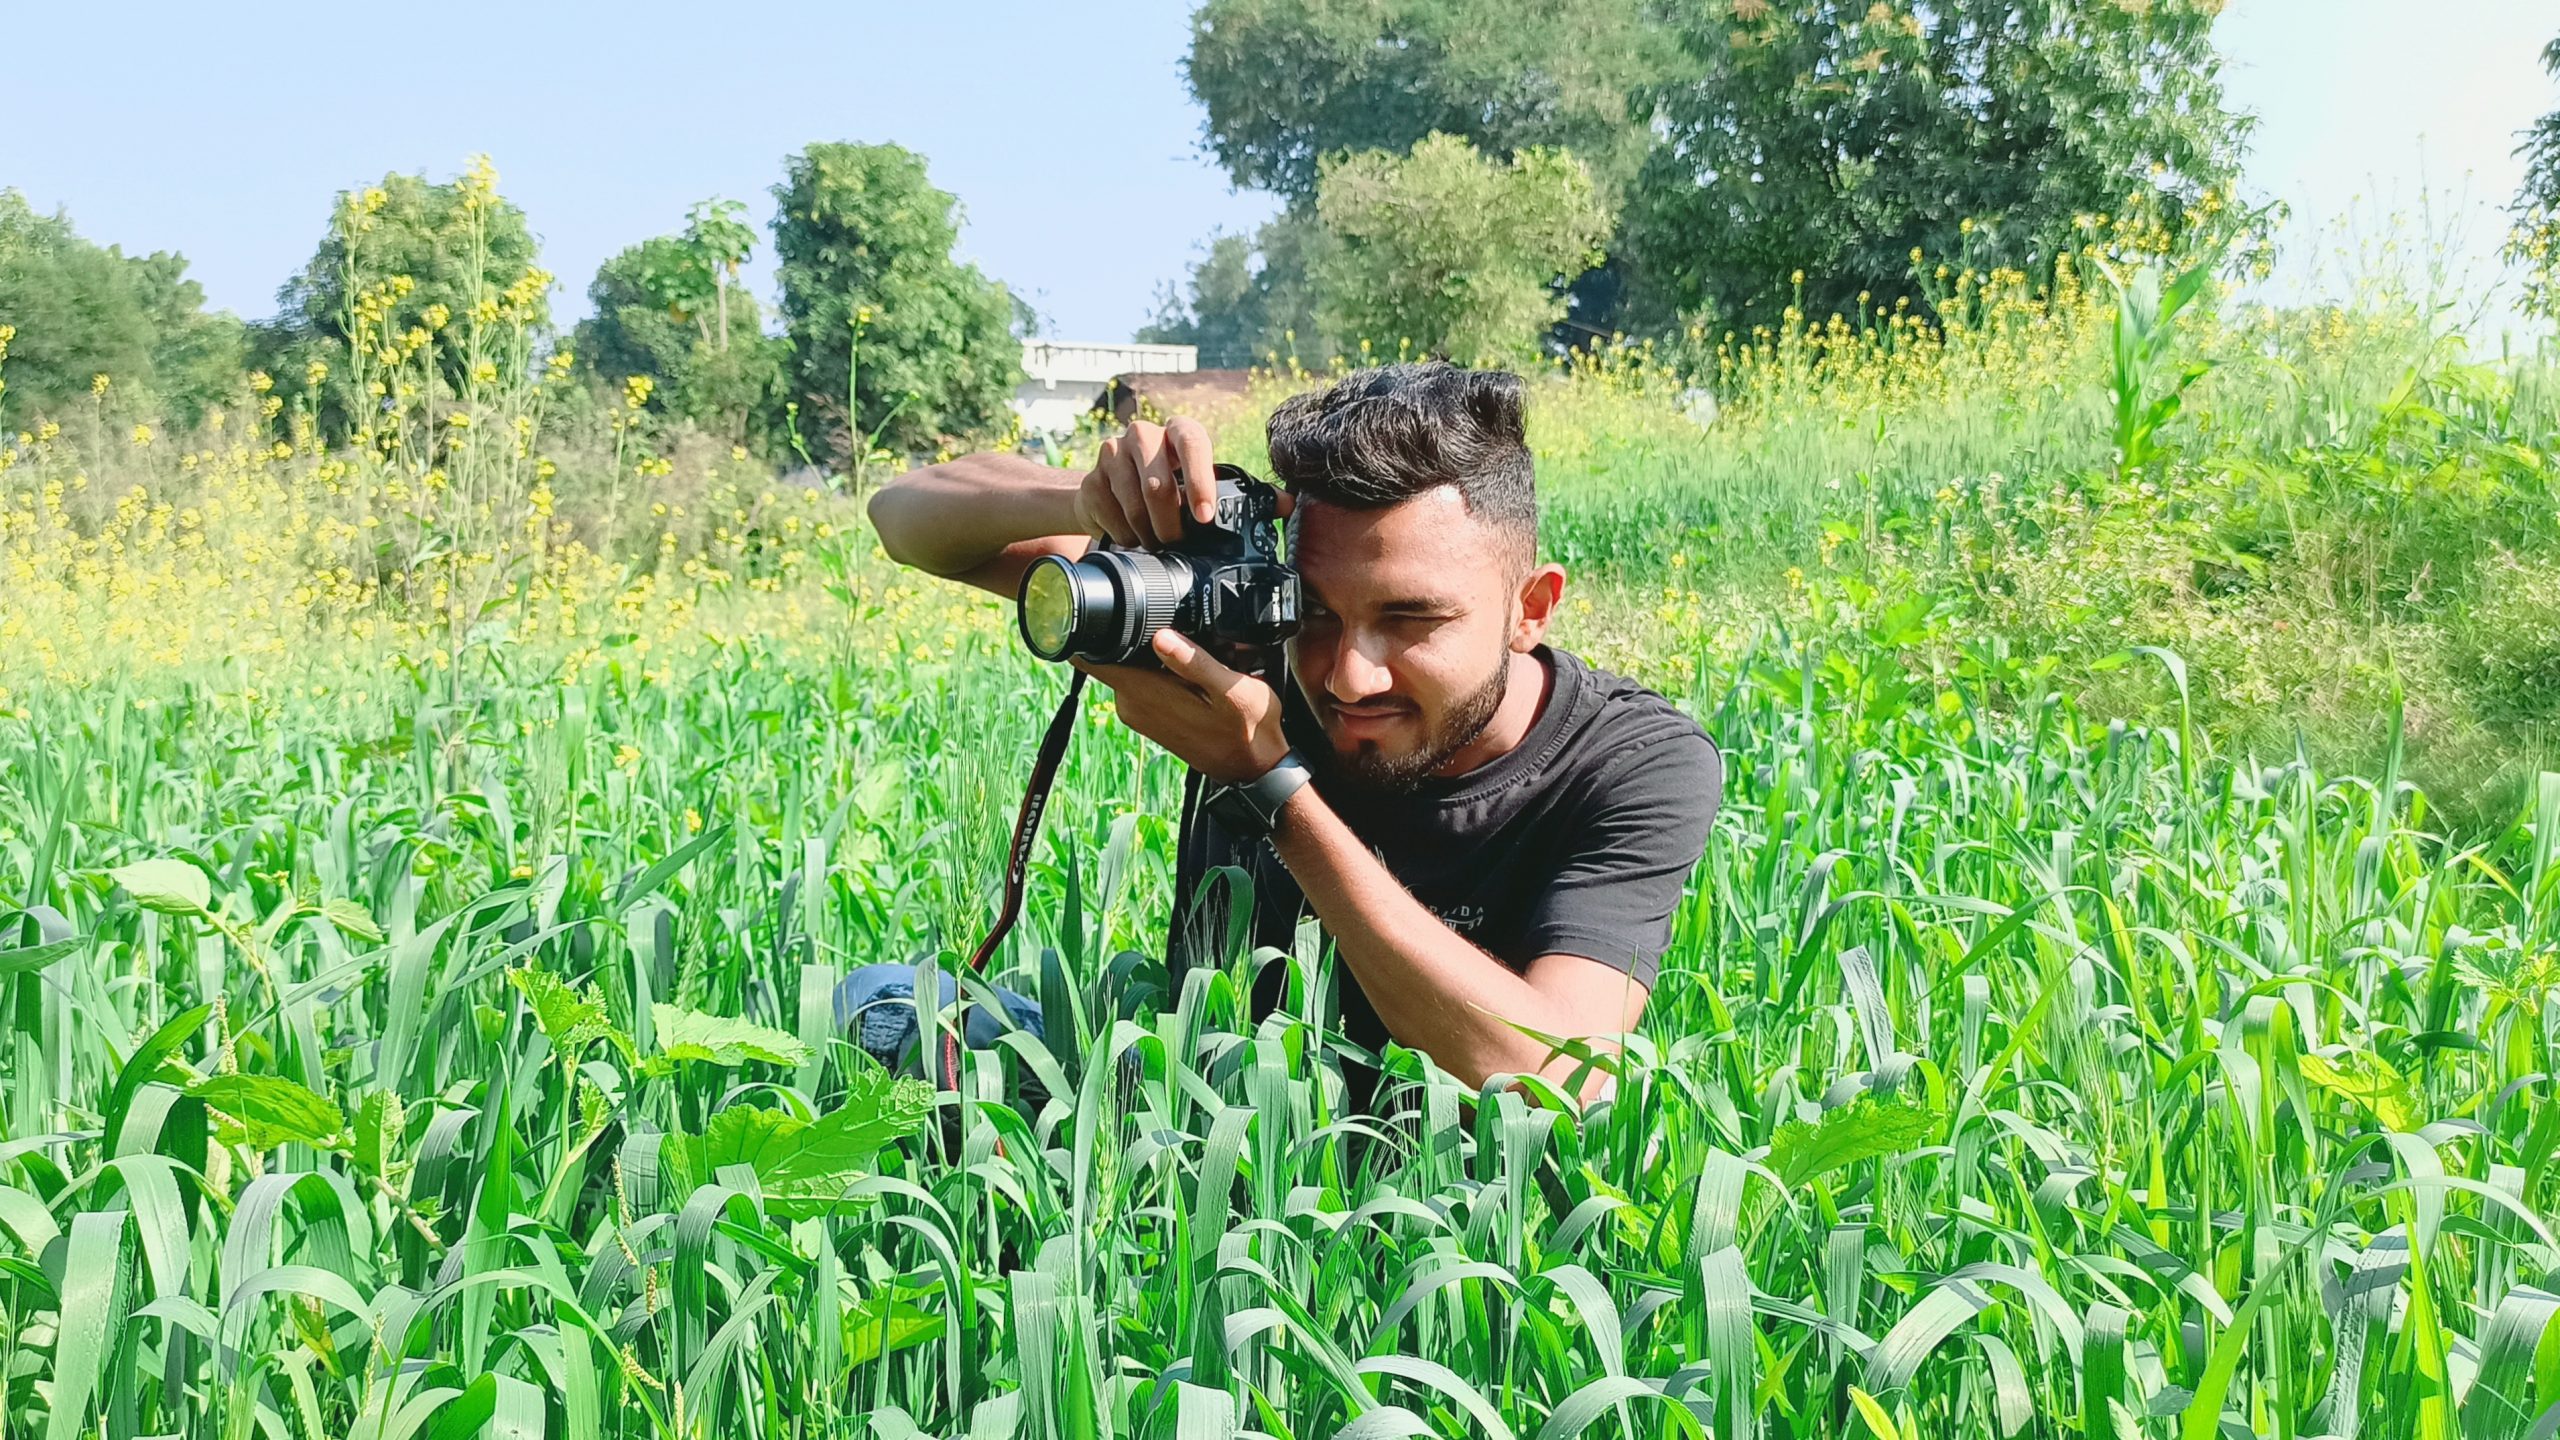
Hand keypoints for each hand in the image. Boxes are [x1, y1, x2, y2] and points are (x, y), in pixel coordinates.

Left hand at [1073, 630, 1289, 782]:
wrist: (1253, 767)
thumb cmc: (1248, 730)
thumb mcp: (1232, 690)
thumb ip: (1195, 662)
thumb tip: (1161, 637)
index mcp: (1144, 692)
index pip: (1088, 657)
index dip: (1089, 629)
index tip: (1106, 610)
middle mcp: (1132, 704)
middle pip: (1110, 654)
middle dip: (1132, 636)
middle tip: (1177, 631)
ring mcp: (1138, 712)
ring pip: (1127, 665)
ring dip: (1149, 654)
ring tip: (1191, 656)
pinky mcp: (1148, 717)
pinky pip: (1140, 681)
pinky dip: (1158, 671)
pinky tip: (1189, 675)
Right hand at [1076, 416, 1296, 548]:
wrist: (1112, 495)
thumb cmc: (1171, 491)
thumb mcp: (1207, 489)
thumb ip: (1248, 496)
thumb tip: (1286, 505)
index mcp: (1179, 432)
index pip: (1192, 442)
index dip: (1199, 479)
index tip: (1204, 516)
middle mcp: (1143, 434)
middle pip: (1157, 482)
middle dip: (1170, 523)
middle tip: (1177, 544)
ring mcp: (1112, 453)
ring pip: (1132, 502)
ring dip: (1147, 532)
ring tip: (1156, 544)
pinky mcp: (1090, 478)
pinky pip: (1109, 514)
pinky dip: (1123, 534)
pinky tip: (1131, 538)